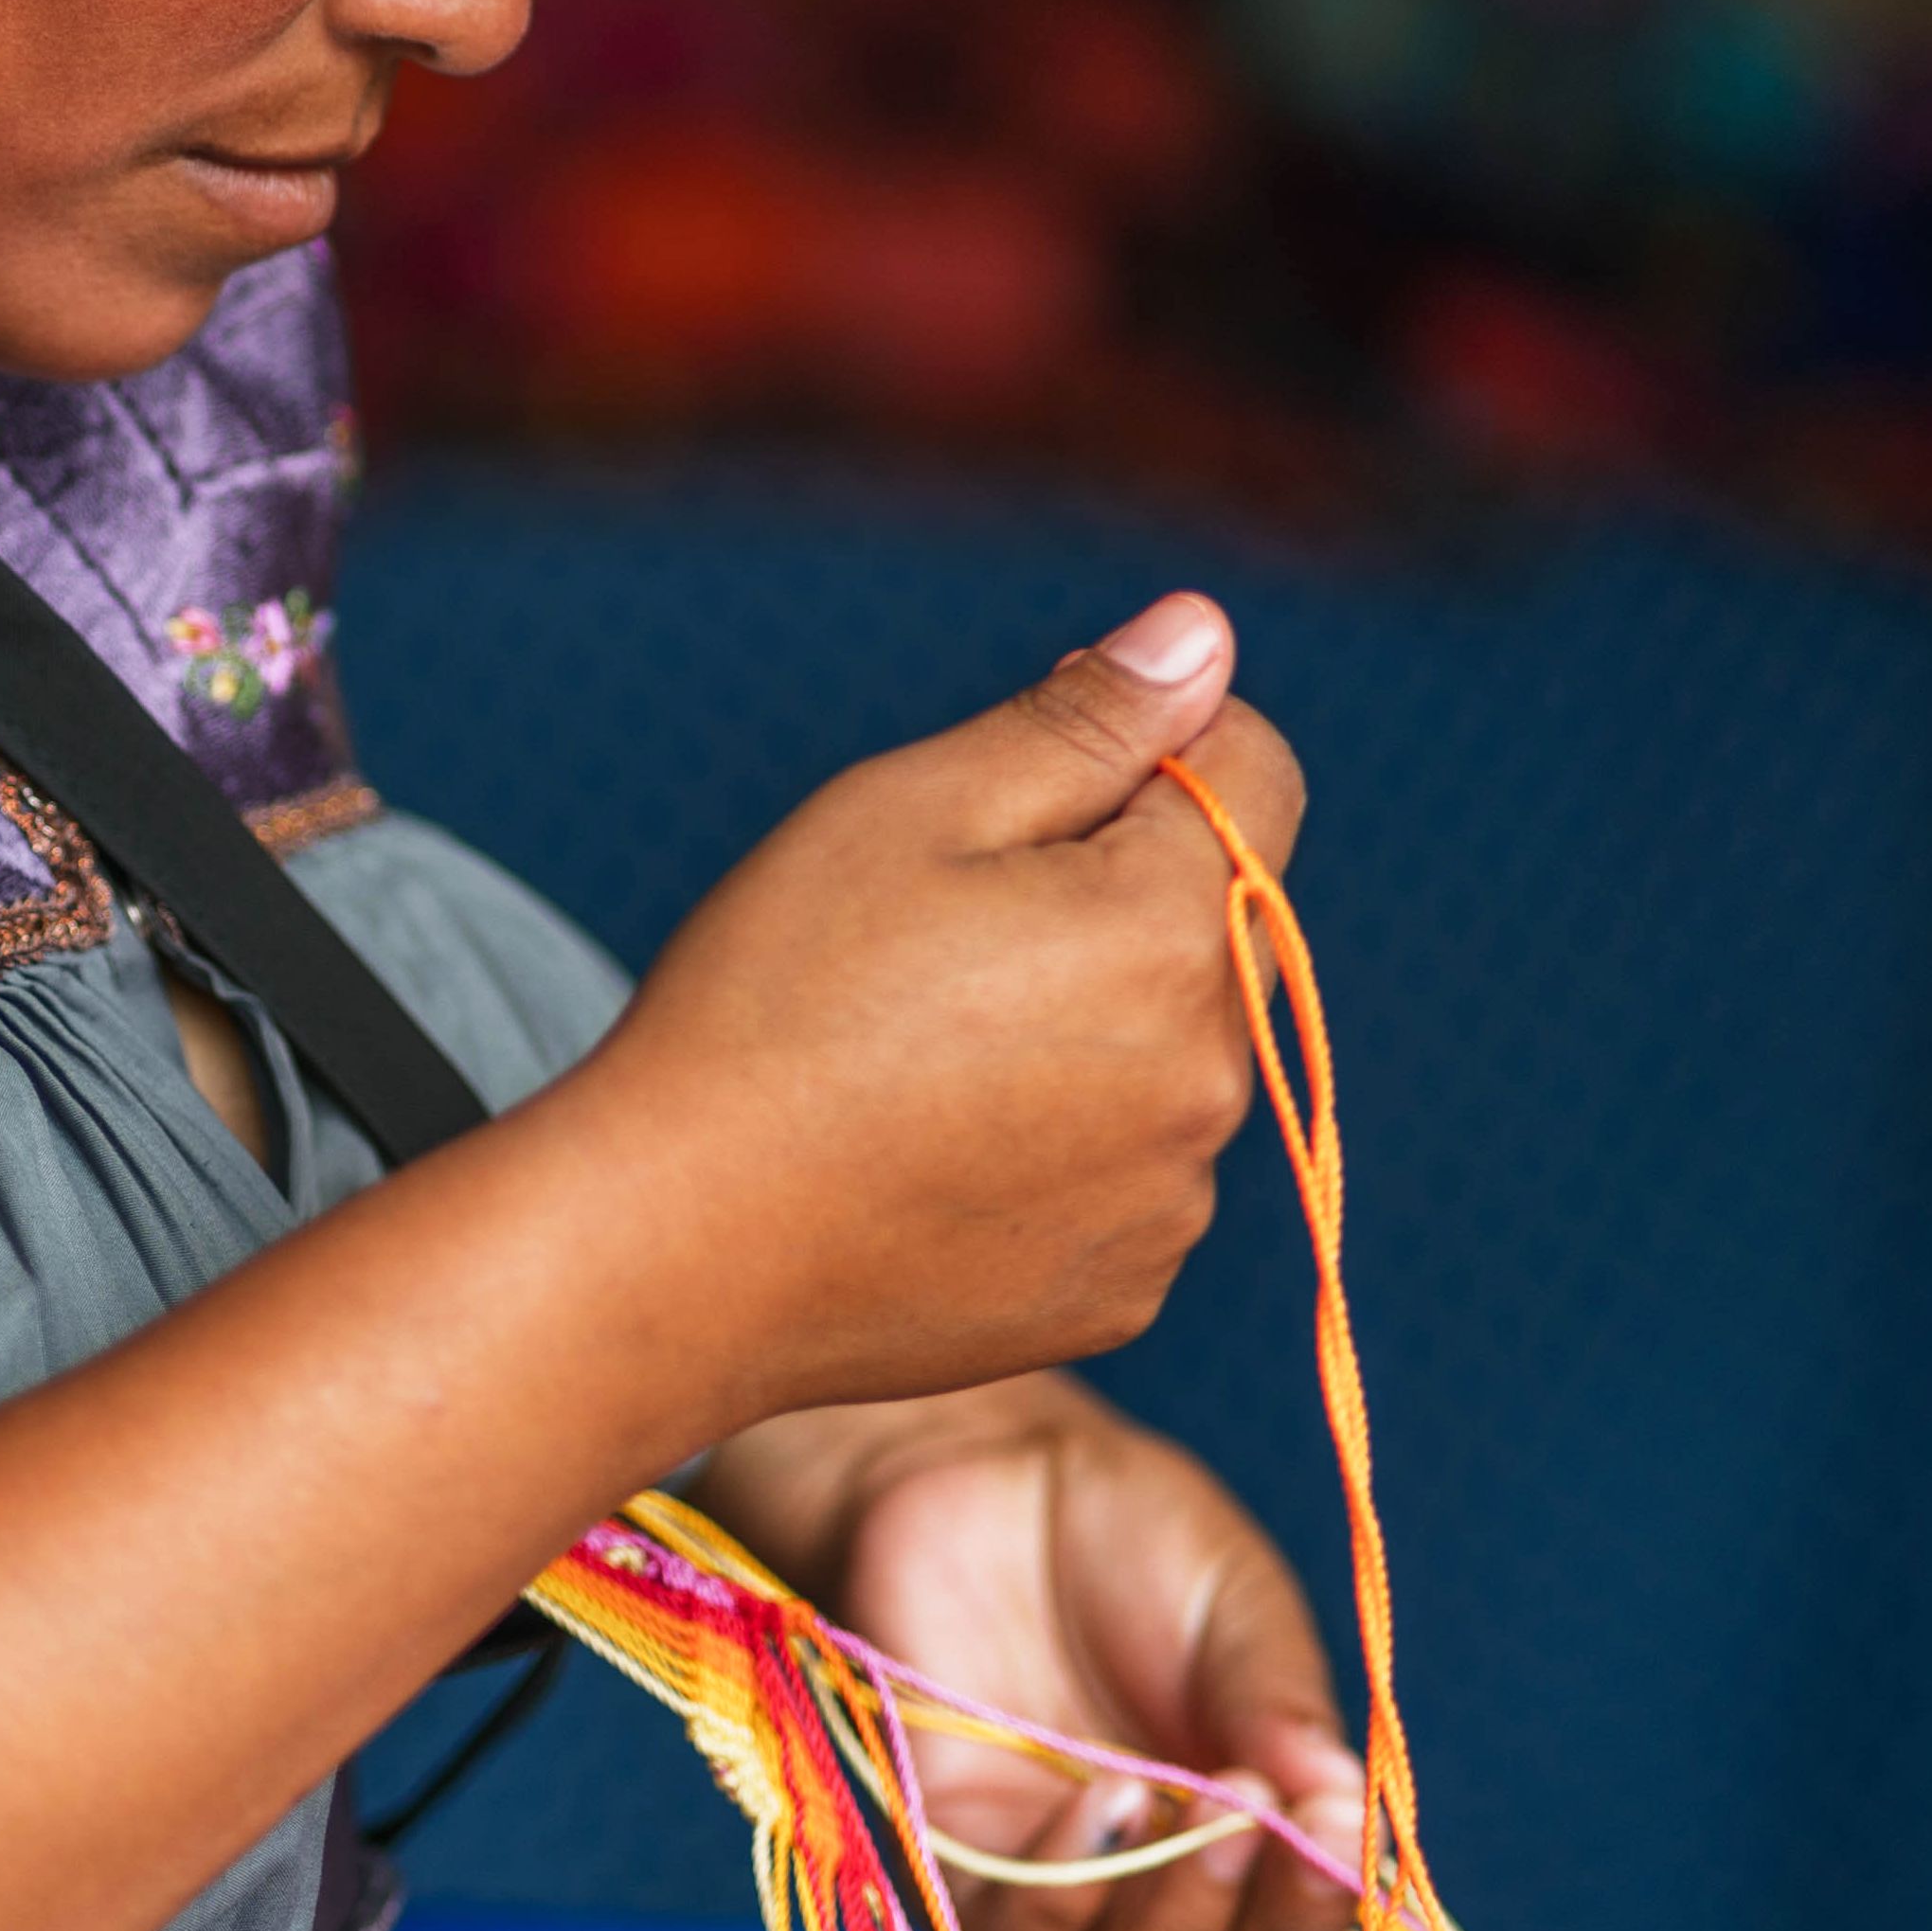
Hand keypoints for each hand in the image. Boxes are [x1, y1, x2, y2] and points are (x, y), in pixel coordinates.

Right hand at [551, 594, 1306, 1428]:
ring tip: (916, 1057)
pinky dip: (1057, 1148)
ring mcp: (1171, 1200)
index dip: (1142, 750)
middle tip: (933, 937)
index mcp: (1173, 930)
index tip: (1015, 799)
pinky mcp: (1123, 1292)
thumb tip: (1205, 638)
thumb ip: (1084, 721)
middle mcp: (1212, 1076)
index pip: (1256, 771)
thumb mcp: (914, 808)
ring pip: (1167, 1051)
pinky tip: (930, 1152)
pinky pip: (1127, 1173)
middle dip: (1109, 897)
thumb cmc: (775, 999)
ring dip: (1086, 1027)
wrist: (674, 1251)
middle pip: (1212, 920)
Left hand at [698, 1378, 1398, 1930]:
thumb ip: (1292, 1731)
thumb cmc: (1134, 1544)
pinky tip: (1104, 1797)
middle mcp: (1150, 1905)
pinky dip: (1067, 1886)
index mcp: (1251, 1864)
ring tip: (1190, 1800)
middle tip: (1287, 1838)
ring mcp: (1046, 1895)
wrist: (992, 1466)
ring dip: (1168, 1923)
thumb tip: (1356, 1836)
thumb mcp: (1245, 1622)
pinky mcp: (940, 1862)